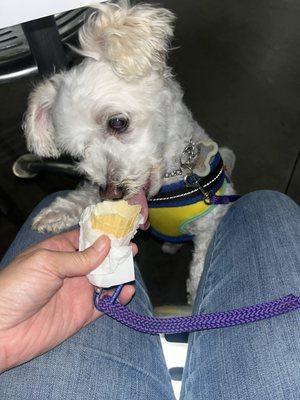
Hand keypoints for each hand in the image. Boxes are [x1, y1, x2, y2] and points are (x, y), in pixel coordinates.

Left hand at [0, 230, 135, 371]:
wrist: (2, 331)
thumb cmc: (17, 287)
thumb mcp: (46, 263)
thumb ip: (79, 257)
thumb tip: (106, 243)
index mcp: (59, 252)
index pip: (85, 238)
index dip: (102, 233)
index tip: (121, 229)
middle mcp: (71, 270)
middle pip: (99, 258)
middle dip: (115, 253)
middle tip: (132, 249)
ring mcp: (78, 292)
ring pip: (105, 279)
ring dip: (119, 274)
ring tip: (130, 267)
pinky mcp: (82, 313)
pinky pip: (105, 304)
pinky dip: (117, 298)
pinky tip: (126, 291)